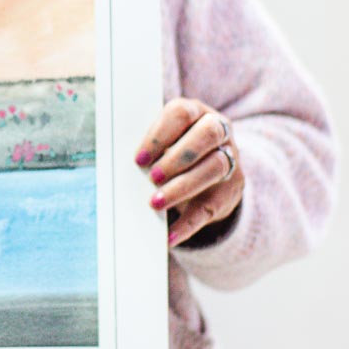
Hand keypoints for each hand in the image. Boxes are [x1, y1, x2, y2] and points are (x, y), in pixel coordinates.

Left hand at [135, 98, 242, 247]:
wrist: (212, 174)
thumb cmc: (176, 148)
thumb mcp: (166, 139)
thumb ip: (150, 145)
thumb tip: (118, 162)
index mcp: (196, 112)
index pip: (181, 113)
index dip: (159, 135)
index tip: (139, 158)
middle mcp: (219, 132)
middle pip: (207, 135)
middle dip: (179, 156)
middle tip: (153, 176)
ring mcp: (229, 161)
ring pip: (213, 168)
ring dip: (182, 187)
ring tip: (155, 203)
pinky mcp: (228, 193)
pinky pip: (210, 209)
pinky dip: (187, 225)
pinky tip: (168, 236)